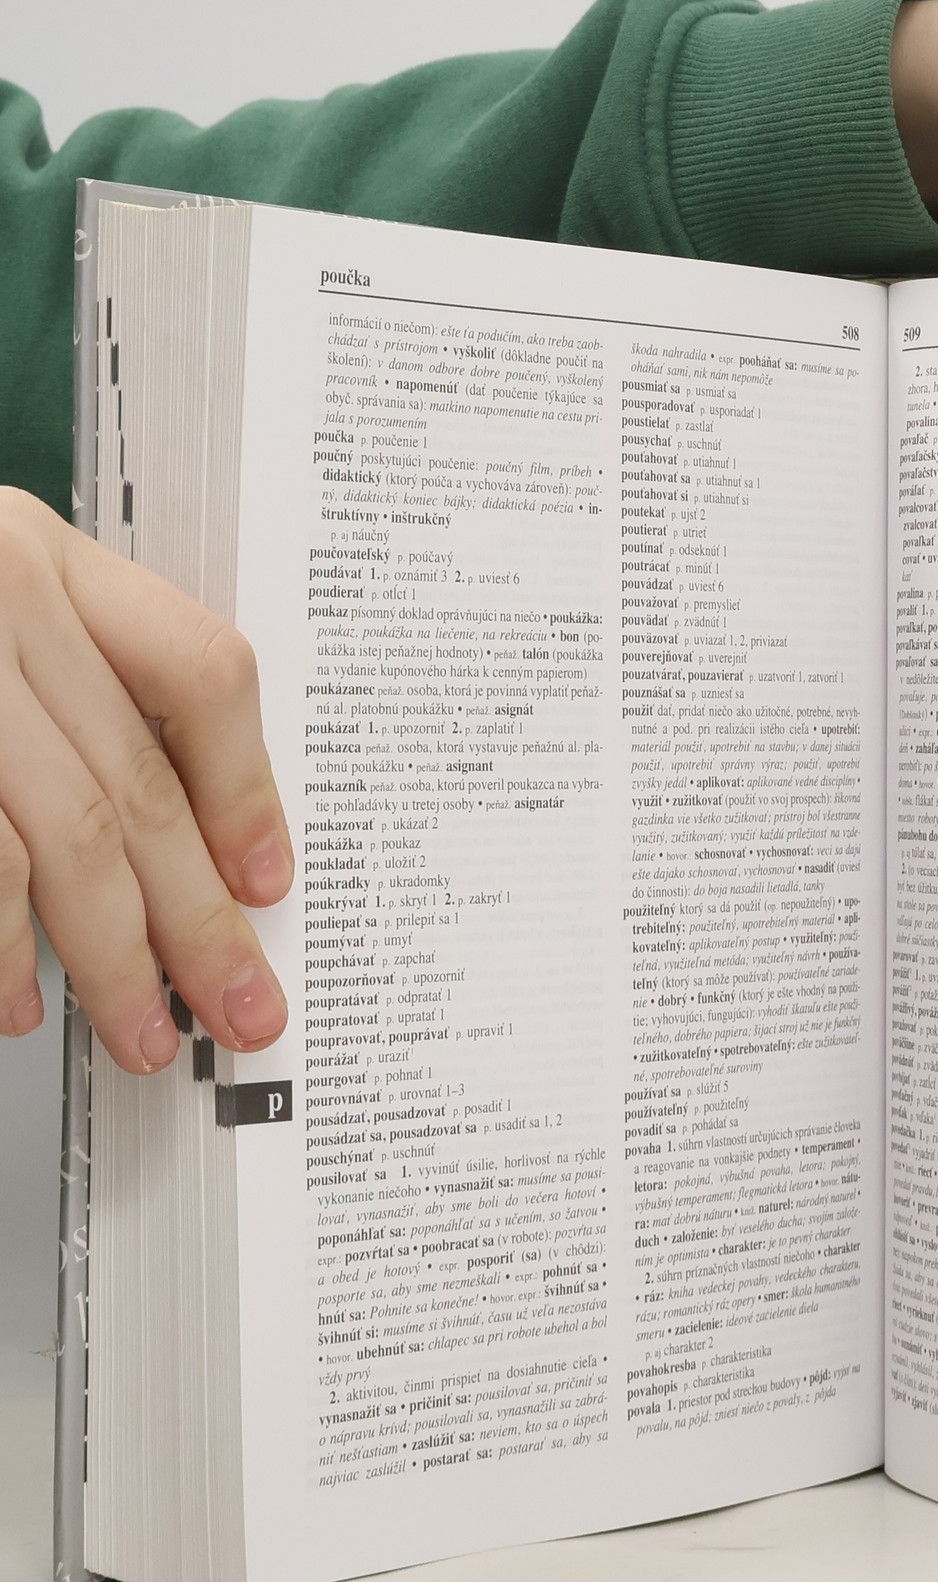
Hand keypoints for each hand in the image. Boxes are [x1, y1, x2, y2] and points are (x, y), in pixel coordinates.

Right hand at [0, 488, 290, 1071]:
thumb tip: (195, 848)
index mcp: (33, 552)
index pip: (198, 670)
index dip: (246, 792)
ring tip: (137, 1028)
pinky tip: (10, 995)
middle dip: (196, 921)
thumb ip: (67, 693)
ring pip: (61, 834)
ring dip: (107, 956)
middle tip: (238, 1004)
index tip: (267, 882)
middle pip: (135, 785)